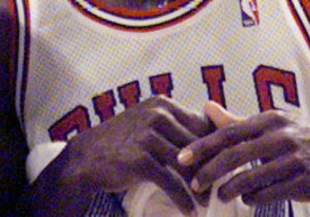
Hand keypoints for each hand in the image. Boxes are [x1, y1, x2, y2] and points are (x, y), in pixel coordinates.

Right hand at [55, 96, 210, 213]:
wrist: (87, 157)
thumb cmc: (123, 142)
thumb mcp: (148, 123)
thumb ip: (175, 126)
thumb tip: (211, 139)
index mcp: (163, 105)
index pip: (201, 125)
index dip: (214, 147)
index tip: (222, 165)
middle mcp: (157, 116)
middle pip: (197, 145)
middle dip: (210, 168)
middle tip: (220, 187)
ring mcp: (148, 137)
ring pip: (187, 166)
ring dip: (200, 187)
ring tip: (207, 201)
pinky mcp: (140, 160)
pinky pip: (171, 183)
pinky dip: (183, 200)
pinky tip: (190, 211)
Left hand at [177, 101, 309, 206]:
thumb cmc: (298, 140)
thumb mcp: (271, 125)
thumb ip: (236, 121)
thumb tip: (206, 107)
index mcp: (270, 120)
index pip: (229, 132)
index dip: (203, 146)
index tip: (182, 158)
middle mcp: (282, 136)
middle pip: (237, 155)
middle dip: (211, 171)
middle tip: (195, 184)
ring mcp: (295, 159)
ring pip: (253, 177)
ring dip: (232, 189)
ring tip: (220, 195)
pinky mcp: (305, 181)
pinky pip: (271, 193)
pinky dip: (254, 198)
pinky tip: (247, 199)